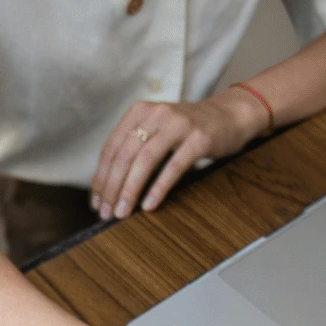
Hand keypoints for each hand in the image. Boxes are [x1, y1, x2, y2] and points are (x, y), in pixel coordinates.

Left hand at [90, 86, 268, 220]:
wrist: (229, 116)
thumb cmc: (188, 131)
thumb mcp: (156, 132)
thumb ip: (135, 149)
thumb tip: (109, 187)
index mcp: (139, 112)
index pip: (111, 148)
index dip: (101, 178)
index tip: (96, 202)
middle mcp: (156, 114)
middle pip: (124, 156)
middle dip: (112, 188)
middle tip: (106, 213)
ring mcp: (178, 124)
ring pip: (145, 161)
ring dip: (130, 190)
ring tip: (123, 213)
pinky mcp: (198, 139)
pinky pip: (173, 167)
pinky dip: (158, 188)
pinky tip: (149, 205)